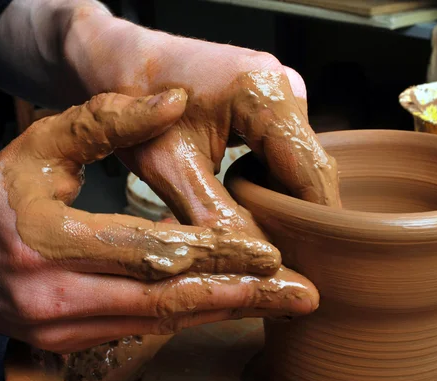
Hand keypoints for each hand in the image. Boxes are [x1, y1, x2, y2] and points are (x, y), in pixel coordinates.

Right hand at [0, 90, 317, 352]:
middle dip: (239, 298)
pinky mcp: (70, 340)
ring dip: (223, 311)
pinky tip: (227, 305)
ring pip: (160, 321)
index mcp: (48, 241)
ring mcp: (63, 327)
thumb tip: (173, 101)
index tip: (270, 252)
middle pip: (166, 300)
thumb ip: (106, 122)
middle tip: (300, 296)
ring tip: (279, 303)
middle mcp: (56, 295)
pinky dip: (188, 315)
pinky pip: (143, 327)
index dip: (214, 253)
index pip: (148, 249)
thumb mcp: (42, 147)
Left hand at [66, 14, 340, 236]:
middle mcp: (282, 82)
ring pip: (300, 158)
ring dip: (287, 196)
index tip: (309, 264)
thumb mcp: (168, 166)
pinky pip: (287, 146)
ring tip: (265, 231)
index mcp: (262, 91)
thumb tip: (256, 263)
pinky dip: (275, 177)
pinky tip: (254, 198)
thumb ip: (214, 216)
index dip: (314, 223)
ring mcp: (280, 85)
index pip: (310, 170)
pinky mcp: (271, 95)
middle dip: (300, 213)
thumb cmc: (133, 101)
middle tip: (285, 258)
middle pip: (311, 165)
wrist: (122, 60)